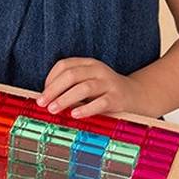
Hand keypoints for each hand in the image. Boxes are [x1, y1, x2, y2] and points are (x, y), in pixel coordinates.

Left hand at [36, 57, 151, 119]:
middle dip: (53, 89)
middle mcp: (98, 70)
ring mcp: (109, 83)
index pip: (64, 65)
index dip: (50, 79)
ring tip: (53, 109)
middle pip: (71, 75)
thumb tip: (46, 100)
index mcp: (89, 64)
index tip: (42, 94)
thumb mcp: (88, 83)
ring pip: (84, 88)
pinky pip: (100, 103)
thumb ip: (71, 88)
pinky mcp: (117, 98)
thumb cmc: (105, 92)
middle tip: (42, 103)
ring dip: (65, 99)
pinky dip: (86, 108)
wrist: (136, 96)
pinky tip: (75, 114)